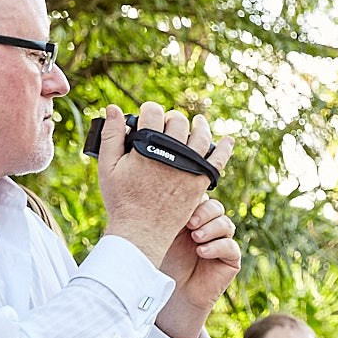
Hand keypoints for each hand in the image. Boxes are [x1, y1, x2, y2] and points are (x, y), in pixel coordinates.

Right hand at [97, 103, 234, 268]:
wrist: (142, 230)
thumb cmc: (121, 199)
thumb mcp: (108, 166)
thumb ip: (110, 135)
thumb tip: (113, 107)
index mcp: (148, 145)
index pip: (153, 112)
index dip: (149, 111)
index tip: (146, 117)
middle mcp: (172, 153)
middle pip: (178, 121)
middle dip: (171, 119)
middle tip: (166, 125)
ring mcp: (189, 168)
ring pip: (200, 136)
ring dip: (199, 126)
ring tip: (197, 122)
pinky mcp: (201, 182)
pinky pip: (218, 161)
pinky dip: (224, 149)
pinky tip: (229, 139)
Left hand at [153, 194, 239, 337]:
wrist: (168, 295)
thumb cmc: (157, 263)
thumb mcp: (155, 235)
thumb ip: (159, 214)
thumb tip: (156, 190)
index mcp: (189, 217)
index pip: (200, 197)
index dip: (194, 198)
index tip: (178, 206)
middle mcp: (206, 228)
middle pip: (216, 207)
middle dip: (205, 211)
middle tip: (189, 224)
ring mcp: (219, 243)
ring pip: (226, 224)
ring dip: (212, 228)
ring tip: (195, 239)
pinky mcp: (229, 260)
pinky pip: (231, 246)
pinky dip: (218, 246)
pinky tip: (202, 252)